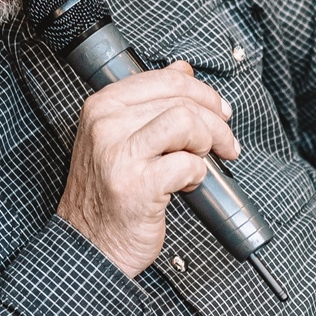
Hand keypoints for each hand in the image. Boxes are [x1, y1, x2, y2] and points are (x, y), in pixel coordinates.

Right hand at [57, 60, 238, 276]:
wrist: (90, 245)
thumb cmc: (107, 194)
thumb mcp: (120, 137)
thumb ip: (151, 101)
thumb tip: (183, 70)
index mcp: (102, 107)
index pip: (166, 79)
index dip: (203, 93)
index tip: (219, 111)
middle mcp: (106, 125)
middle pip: (181, 100)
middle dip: (216, 122)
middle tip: (225, 142)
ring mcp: (119, 155)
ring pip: (187, 123)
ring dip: (207, 142)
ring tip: (201, 160)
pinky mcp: (137, 185)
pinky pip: (188, 164)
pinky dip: (198, 174)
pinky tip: (187, 184)